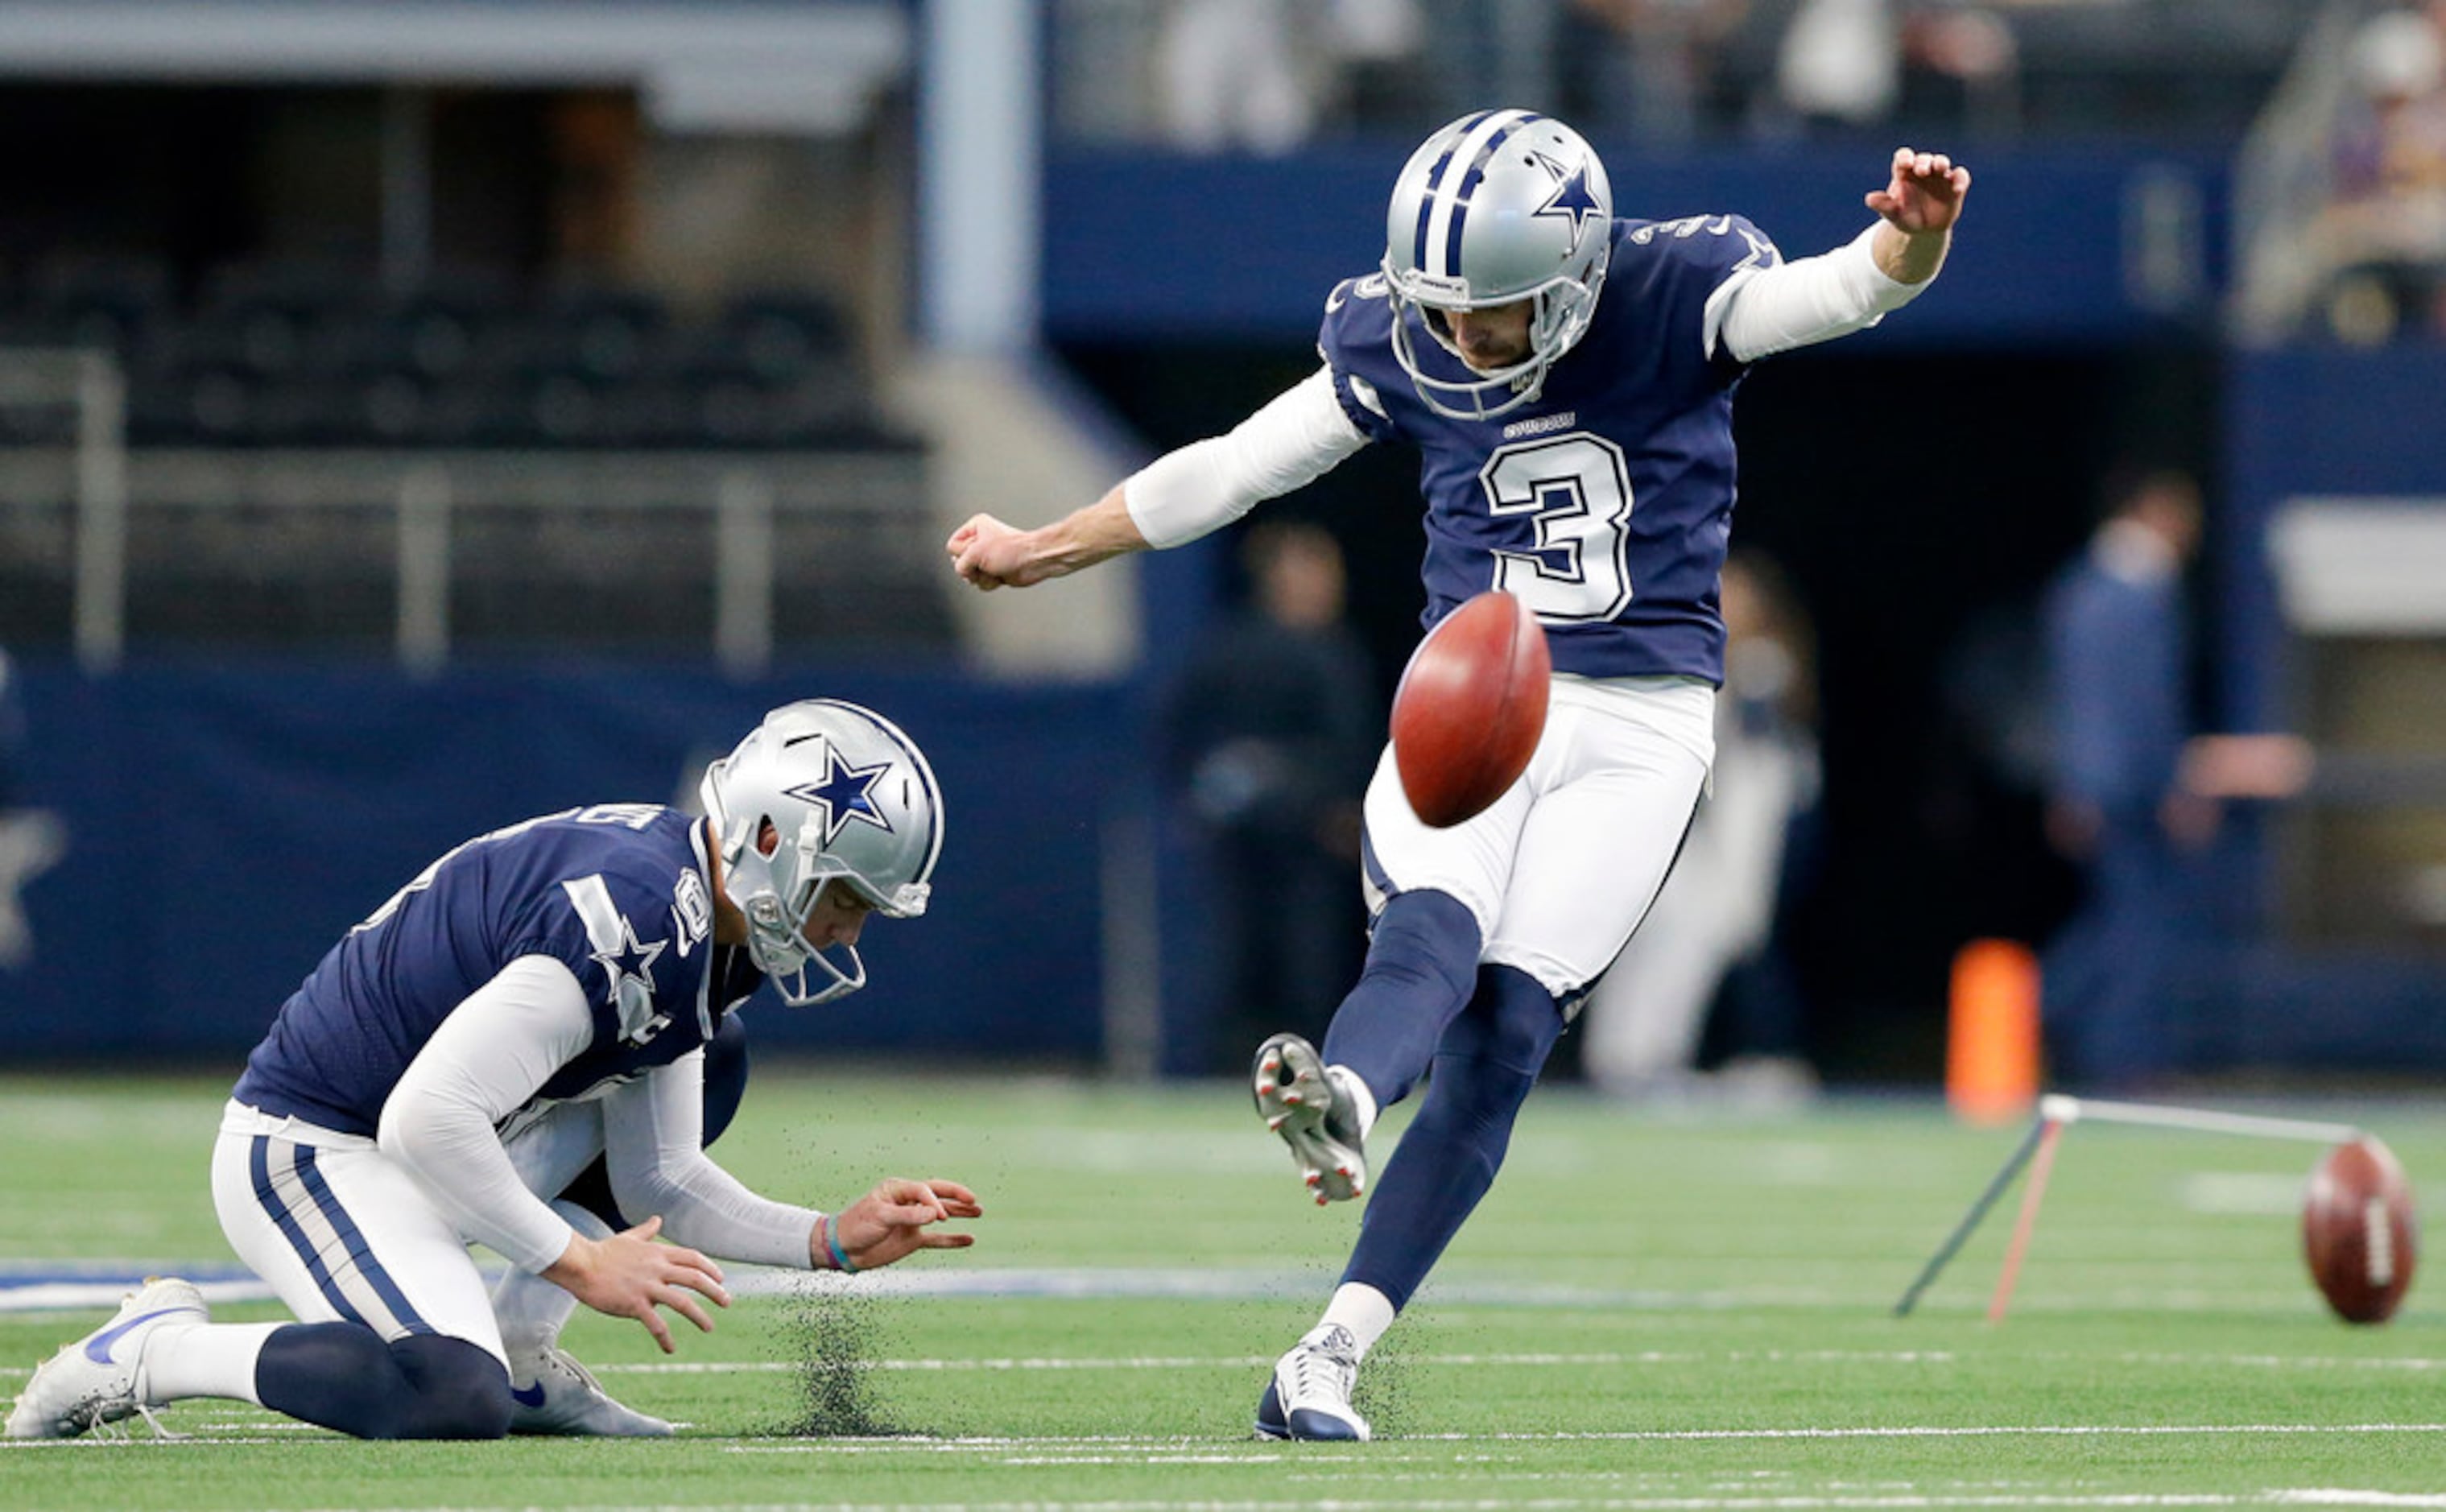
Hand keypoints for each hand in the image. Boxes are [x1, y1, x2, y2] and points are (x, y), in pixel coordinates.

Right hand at [542, 1214, 729, 1354]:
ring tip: (709, 1326)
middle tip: (727, 1302)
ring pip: (682, 1302)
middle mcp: (657, 1268)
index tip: (721, 1279)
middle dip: (714, 1291)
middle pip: (695, 1278)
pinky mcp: (634, 1304)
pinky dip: (666, 1338)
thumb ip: (646, 1231)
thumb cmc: (603, 1252)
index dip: (710, 1268)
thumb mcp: (629, 1237)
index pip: (692, 1258)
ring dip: (699, 1316)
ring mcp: (647, 1287)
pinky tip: (671, 1348)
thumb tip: (657, 1219)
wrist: (580, 1265)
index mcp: (658, 1252)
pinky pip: (655, 1324)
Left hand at [826, 1177, 981, 1270]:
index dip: (934, 1201)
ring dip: (959, 1213)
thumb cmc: (856, 1226)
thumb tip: (936, 1214)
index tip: (940, 1216)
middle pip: (938, 1194)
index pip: (923, 1190)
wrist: (842, 1249)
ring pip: (941, 1215)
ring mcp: (911, 1221)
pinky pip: (936, 1239)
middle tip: (973, 1199)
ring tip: (979, 1211)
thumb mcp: (880, 1217)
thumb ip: (908, 1215)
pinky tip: (968, 1239)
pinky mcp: (911, 1239)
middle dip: (956, 1196)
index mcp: (898, 1190)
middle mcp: (907, 1202)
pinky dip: (952, 1240)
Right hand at [947, 514, 1042, 590]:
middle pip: (959, 562)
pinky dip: (990, 583)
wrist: (1033, 561)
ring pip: (969, 575)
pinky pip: (980, 582)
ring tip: (995, 569)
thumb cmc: (1010, 550)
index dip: (963, 553)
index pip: (952, 546)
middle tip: (987, 562)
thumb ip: (959, 564)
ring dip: (981, 577)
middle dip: (972, 567)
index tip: (978, 551)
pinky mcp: (994, 571)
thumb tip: (963, 573)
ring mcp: (987, 558)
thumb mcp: (975, 553)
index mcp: (976, 527)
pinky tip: (1001, 576)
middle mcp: (980, 541)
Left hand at [1866, 147, 1970, 236]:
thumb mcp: (1892, 213)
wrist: (1924, 230)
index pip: (1904, 157)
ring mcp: (1940, 176)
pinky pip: (1961, 176)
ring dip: (1941, 162)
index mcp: (1904, 173)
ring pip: (1942, 162)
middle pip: (1923, 158)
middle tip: (1921, 171)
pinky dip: (1960, 179)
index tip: (1905, 164)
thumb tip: (1869, 199)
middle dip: (1923, 162)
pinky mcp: (1955, 184)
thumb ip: (1882, 205)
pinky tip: (1957, 189)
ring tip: (1940, 168)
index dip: (1905, 157)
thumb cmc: (1905, 217)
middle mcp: (1923, 170)